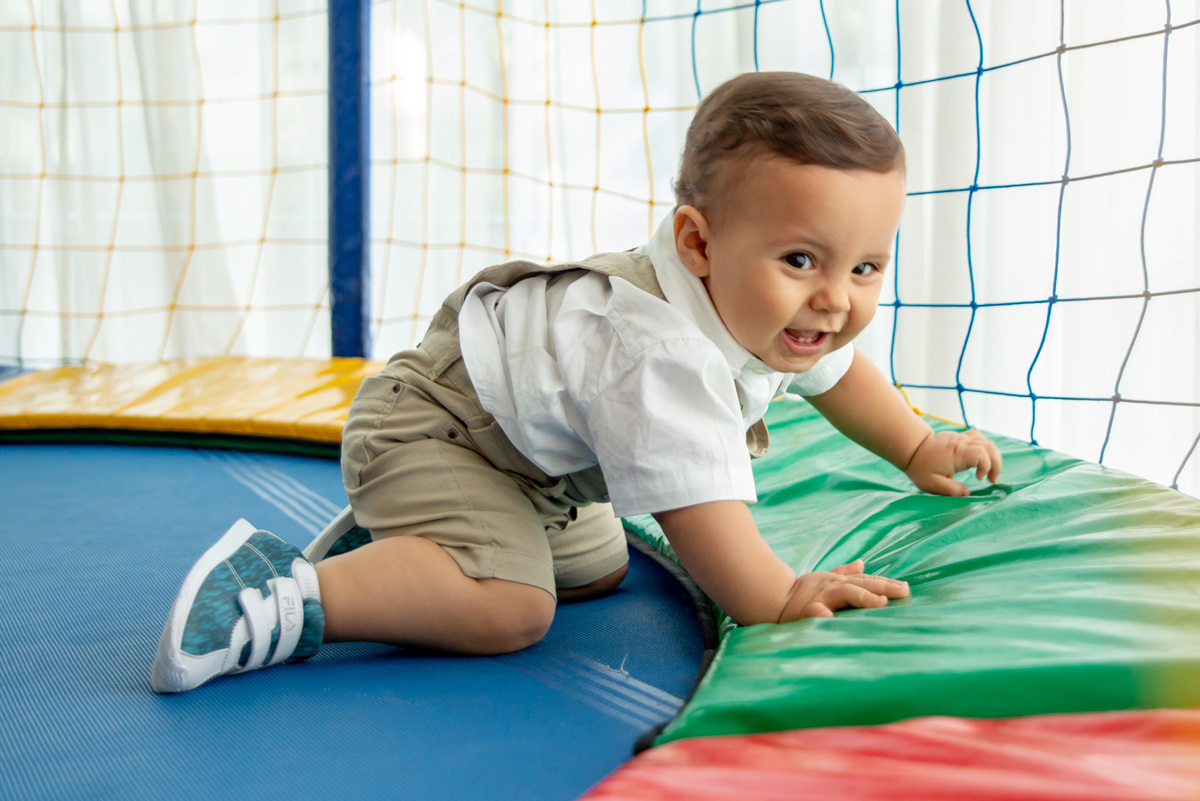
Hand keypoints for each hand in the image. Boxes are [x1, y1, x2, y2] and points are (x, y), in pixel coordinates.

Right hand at [779, 559, 909, 621]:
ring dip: (862, 597)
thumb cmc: (805, 592)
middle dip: (882, 588)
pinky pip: (815, 612)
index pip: (867, 581)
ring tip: (880, 602)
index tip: (905, 588)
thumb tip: (863, 562)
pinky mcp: (807, 610)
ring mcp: (822, 597)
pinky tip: (830, 618)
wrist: (775, 598)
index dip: (886, 584)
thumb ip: (845, 572)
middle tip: (903, 591)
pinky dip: (821, 614)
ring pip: (844, 594)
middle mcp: (834, 587)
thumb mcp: (826, 579)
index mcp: (840, 582)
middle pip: (862, 585)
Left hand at [905, 429, 1001, 496]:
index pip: (981, 454)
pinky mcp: (959, 437)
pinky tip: (981, 459)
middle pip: (989, 446)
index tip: (979, 479)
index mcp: (956, 454)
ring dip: (993, 456)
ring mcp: (961, 438)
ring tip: (989, 471)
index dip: (986, 466)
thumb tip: (967, 493)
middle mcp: (961, 443)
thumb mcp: (932, 484)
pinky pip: (979, 437)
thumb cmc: (921, 468)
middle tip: (992, 479)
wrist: (912, 449)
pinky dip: (985, 448)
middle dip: (996, 463)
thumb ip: (951, 490)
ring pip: (986, 441)